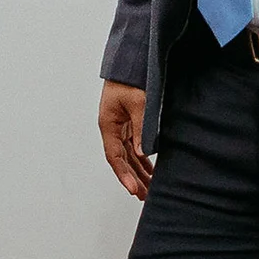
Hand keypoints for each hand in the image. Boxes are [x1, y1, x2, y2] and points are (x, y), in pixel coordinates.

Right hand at [98, 81, 153, 199]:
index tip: (134, 190)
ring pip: (129, 156)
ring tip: (149, 190)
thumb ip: (141, 128)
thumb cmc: (130, 78)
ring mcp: (121, 127)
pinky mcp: (130, 124)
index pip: (114, 157)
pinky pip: (135, 147)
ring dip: (138, 172)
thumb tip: (143, 153)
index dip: (124, 175)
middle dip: (132, 179)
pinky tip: (151, 170)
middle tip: (144, 197)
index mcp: (108, 124)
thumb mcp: (137, 103)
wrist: (130, 62)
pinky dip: (142, 160)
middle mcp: (112, 128)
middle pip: (121, 160)